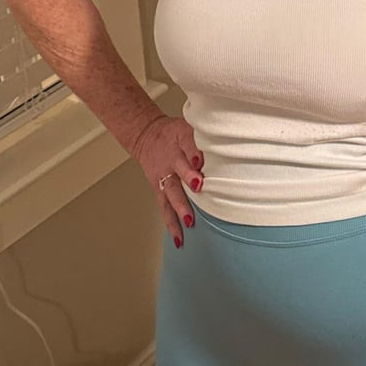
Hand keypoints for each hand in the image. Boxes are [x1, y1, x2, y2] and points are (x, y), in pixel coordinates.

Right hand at [131, 113, 204, 245]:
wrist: (146, 136)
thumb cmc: (173, 135)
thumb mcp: (187, 127)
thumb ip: (200, 139)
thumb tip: (219, 152)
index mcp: (179, 139)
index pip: (187, 143)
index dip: (193, 151)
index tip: (200, 159)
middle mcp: (170, 159)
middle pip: (178, 169)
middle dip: (188, 179)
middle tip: (198, 187)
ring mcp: (163, 176)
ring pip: (171, 192)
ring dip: (180, 207)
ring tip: (190, 221)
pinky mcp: (159, 189)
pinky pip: (165, 207)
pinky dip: (171, 223)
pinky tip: (179, 238)